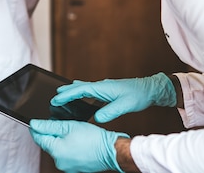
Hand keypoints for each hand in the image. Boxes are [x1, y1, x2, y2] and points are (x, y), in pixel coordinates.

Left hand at [30, 119, 128, 172]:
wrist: (111, 151)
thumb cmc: (93, 138)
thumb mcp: (69, 126)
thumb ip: (48, 125)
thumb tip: (34, 124)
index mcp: (55, 151)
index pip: (37, 138)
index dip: (36, 127)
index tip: (37, 121)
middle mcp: (59, 162)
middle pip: (47, 143)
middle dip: (50, 132)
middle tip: (61, 123)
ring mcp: (66, 166)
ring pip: (56, 149)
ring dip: (59, 139)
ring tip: (72, 132)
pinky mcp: (74, 168)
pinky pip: (65, 155)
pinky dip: (67, 147)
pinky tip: (76, 141)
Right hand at [52, 72, 175, 122]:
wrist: (149, 89)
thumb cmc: (138, 95)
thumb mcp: (124, 106)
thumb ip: (110, 112)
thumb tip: (96, 118)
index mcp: (102, 88)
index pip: (80, 90)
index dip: (67, 95)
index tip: (57, 99)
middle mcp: (101, 86)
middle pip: (79, 87)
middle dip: (66, 91)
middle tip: (55, 97)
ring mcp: (103, 87)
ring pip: (84, 88)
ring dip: (73, 91)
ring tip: (63, 94)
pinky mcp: (107, 91)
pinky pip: (90, 91)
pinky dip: (81, 92)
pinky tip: (81, 97)